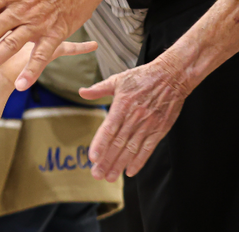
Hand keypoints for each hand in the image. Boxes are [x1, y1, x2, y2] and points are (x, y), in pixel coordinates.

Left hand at [79, 56, 190, 181]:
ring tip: (109, 177)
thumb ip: (99, 89)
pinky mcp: (160, 129)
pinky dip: (140, 161)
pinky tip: (130, 171)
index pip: (109, 129)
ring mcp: (148, 125)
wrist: (172, 76)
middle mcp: (135, 117)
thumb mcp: (118, 79)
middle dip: (107, 160)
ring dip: (120, 164)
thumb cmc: (142, 77)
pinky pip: (148, 148)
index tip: (92, 157)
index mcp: (122, 105)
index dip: (100, 144)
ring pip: (132, 149)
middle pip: (118, 143)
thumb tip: (81, 92)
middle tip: (96, 174)